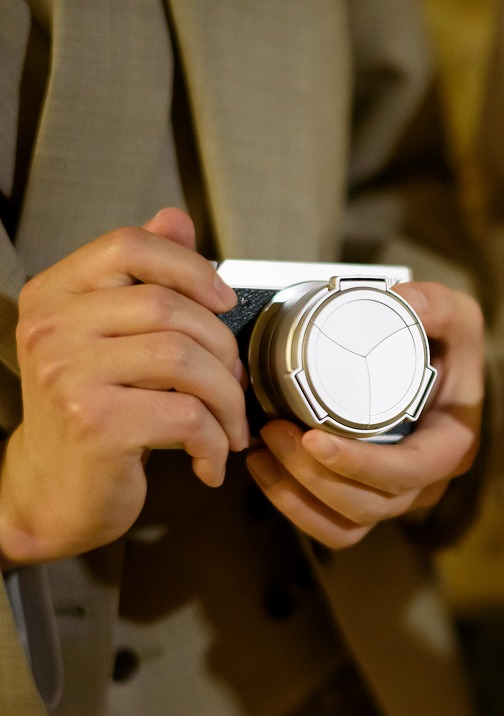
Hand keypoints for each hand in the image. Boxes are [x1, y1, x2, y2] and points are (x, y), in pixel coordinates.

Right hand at [0, 208, 246, 562]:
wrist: (56, 491)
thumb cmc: (95, 412)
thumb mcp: (113, 338)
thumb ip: (143, 278)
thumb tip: (176, 219)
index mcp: (55, 296)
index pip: (129, 246)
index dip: (190, 266)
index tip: (224, 300)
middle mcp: (52, 329)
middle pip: (170, 307)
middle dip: (223, 347)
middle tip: (234, 382)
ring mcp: (68, 376)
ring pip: (186, 360)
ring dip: (227, 399)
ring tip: (229, 425)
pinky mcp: (95, 424)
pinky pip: (187, 416)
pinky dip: (215, 441)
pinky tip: (211, 458)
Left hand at [245, 281, 483, 549]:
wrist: (444, 371)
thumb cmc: (451, 347)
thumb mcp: (456, 318)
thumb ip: (433, 304)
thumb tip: (395, 299)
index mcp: (452, 447)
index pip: (406, 472)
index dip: (358, 465)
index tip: (313, 437)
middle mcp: (427, 483)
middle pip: (368, 504)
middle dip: (312, 476)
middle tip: (274, 430)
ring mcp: (397, 498)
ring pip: (345, 524)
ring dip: (296, 496)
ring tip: (262, 449)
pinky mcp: (368, 501)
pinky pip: (331, 527)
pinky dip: (294, 508)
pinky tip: (265, 470)